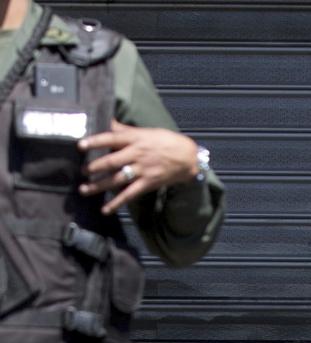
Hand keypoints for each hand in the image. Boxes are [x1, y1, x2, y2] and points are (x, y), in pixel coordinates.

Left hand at [78, 120, 199, 213]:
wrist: (187, 157)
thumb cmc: (166, 141)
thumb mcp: (145, 131)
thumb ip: (125, 130)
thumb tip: (107, 120)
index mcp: (135, 139)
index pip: (111, 138)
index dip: (95, 142)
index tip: (80, 146)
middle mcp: (137, 154)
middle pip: (112, 161)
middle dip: (94, 167)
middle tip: (81, 171)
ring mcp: (142, 170)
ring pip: (117, 179)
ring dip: (100, 185)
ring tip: (85, 189)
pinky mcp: (147, 184)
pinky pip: (129, 195)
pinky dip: (117, 203)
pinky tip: (105, 209)